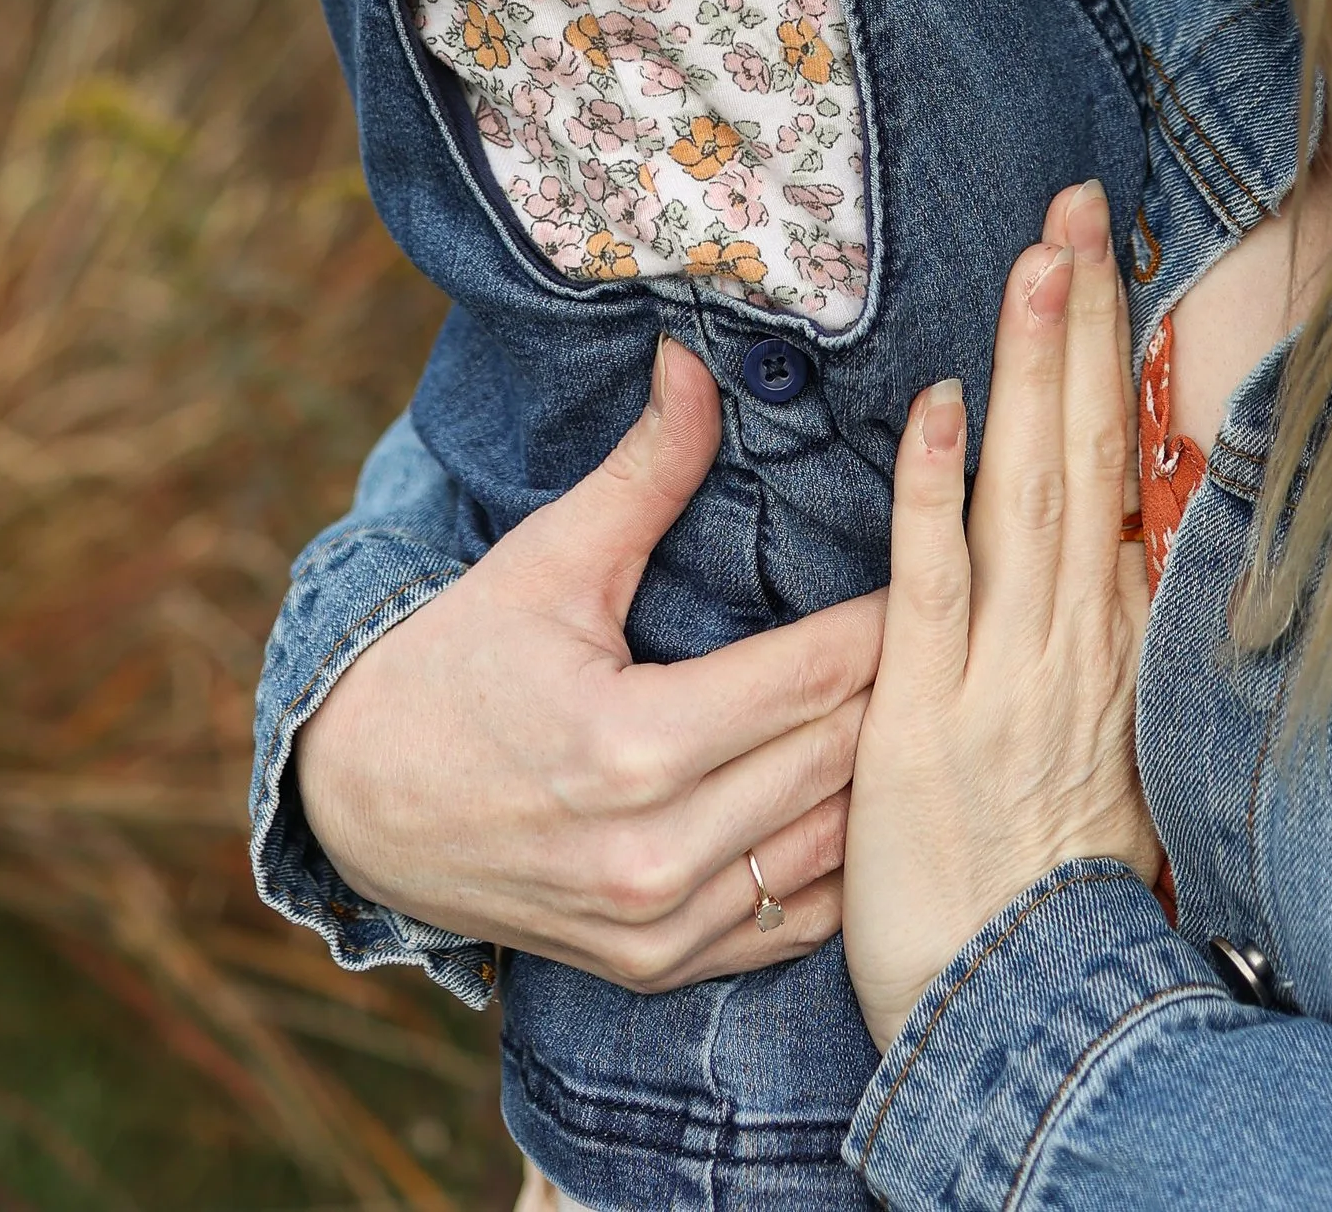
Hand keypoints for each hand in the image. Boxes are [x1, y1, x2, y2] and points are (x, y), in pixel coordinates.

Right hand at [298, 340, 882, 988]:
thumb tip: (696, 363)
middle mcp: (655, 853)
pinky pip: (791, 922)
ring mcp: (660, 926)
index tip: (945, 561)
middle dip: (908, 686)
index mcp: (632, 746)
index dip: (888, 618)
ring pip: (830, 848)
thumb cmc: (457, 665)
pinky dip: (840, 862)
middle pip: (836, 758)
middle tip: (969, 623)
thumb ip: (643, 472)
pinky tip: (876, 805)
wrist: (362, 803)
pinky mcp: (658, 968)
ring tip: (943, 707)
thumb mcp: (546, 559)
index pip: (812, 677)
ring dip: (886, 777)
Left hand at [842, 178, 1156, 1050]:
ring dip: (1032, 368)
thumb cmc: (1048, 881)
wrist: (1029, 1008)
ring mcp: (1009, 669)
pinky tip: (939, 404)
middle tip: (1074, 203)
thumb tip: (1111, 552)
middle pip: (1081, 448)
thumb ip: (1099, 637)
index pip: (1113, 461)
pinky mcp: (930, 712)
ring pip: (1026, 487)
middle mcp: (1077, 635)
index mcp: (1111, 634)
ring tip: (1037, 258)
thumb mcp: (1103, 743)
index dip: (1106, 353)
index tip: (1100, 251)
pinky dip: (940, 486)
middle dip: (1081, 320)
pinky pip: (936, 579)